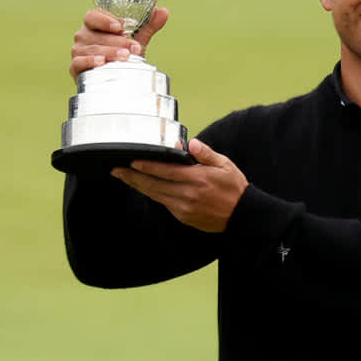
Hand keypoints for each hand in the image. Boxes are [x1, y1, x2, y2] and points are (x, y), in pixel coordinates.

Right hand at [68, 7, 169, 78]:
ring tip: (125, 56)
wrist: (114, 79)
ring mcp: (78, 51)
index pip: (93, 16)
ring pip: (91, 48)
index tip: (120, 27)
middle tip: (133, 47)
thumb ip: (148, 26)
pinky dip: (89, 61)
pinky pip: (78, 62)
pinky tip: (101, 62)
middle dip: (116, 41)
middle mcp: (83, 36)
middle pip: (95, 34)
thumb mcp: (136, 40)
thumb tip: (163, 11)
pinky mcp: (75, 68)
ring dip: (109, 52)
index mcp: (94, 25)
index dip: (105, 20)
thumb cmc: (121, 56)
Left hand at [110, 139, 247, 232]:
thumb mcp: (225, 165)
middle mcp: (188, 194)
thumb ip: (205, 154)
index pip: (165, 171)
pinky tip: (146, 188)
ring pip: (156, 195)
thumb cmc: (235, 188)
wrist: (243, 215)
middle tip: (117, 170)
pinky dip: (153, 195)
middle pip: (154, 185)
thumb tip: (190, 143)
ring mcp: (184, 208)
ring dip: (139, 186)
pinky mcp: (184, 217)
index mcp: (197, 179)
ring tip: (125, 178)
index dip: (146, 167)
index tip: (132, 161)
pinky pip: (164, 204)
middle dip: (133, 177)